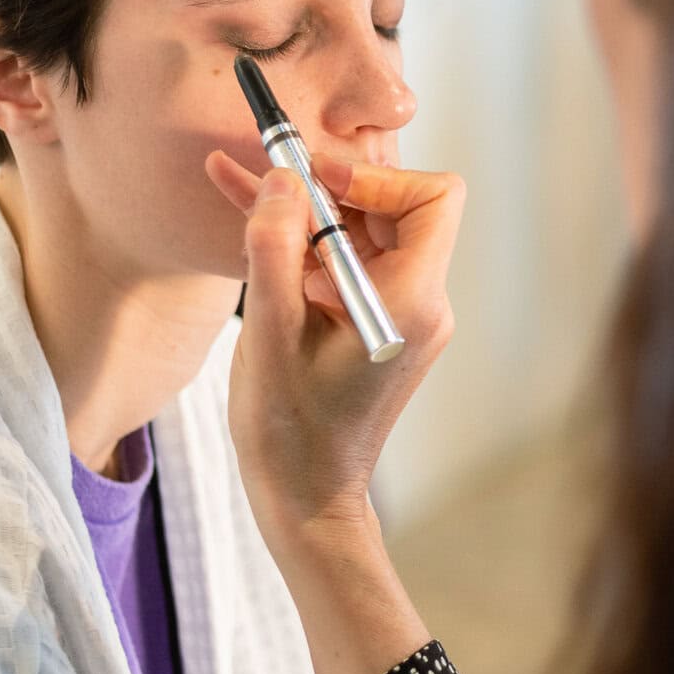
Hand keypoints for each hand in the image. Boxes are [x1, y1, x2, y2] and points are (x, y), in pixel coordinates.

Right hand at [206, 150, 459, 673]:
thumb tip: (281, 178)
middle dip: (330, 186)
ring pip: (363, 233)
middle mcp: (421, 303)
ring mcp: (402, 315)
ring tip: (240, 182)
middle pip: (394, 209)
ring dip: (305, 212)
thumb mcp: (269, 331)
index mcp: (411, 302)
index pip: (433, 199)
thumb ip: (273, 247)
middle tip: (268, 175)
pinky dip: (305, 245)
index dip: (376, 176)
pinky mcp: (377, 324)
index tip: (315, 178)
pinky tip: (248, 218)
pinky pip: (348, 265)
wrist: (306, 498)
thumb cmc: (291, 429)